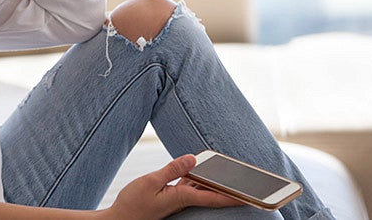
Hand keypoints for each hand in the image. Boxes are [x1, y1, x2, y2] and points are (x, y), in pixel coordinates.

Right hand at [103, 154, 242, 219]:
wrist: (119, 219)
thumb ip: (172, 170)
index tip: (252, 196)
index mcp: (182, 198)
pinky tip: (201, 168)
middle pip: (212, 192)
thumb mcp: (150, 182)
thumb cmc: (132, 204)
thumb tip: (192, 158)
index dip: (234, 196)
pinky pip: (189, 185)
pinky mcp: (170, 196)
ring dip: (214, 181)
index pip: (214, 197)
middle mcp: (183, 200)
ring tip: (232, 171)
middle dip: (230, 187)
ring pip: (201, 188)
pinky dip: (197, 177)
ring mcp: (177, 199)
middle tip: (249, 182)